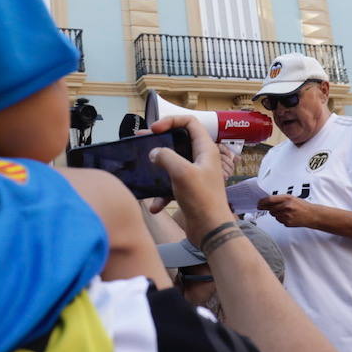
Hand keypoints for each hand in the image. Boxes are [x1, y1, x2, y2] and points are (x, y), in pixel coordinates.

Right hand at [148, 116, 235, 237]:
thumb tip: (154, 153)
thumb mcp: (182, 172)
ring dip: (157, 167)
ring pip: (172, 163)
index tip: (155, 129)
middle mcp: (201, 160)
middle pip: (178, 142)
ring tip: (141, 169)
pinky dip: (161, 194)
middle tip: (141, 141)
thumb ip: (165, 157)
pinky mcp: (188, 190)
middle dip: (159, 141)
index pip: (190, 123)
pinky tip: (154, 205)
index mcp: (205, 150)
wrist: (211, 230)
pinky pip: (170, 185)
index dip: (171, 121)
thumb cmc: (202, 199)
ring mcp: (195, 175)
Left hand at [257, 194, 313, 227]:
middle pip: (270, 209)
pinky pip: (279, 220)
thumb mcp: (292, 198)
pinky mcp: (287, 223)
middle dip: (269, 209)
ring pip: (274, 215)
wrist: (312, 215)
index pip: (269, 200)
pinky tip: (289, 216)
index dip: (262, 202)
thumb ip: (280, 199)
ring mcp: (286, 216)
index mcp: (287, 198)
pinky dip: (281, 218)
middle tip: (271, 208)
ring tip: (286, 212)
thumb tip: (266, 201)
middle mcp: (286, 207)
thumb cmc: (302, 206)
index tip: (259, 203)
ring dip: (276, 214)